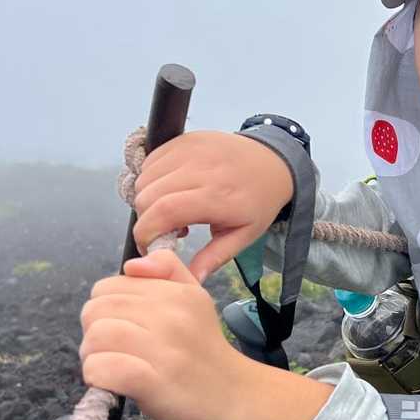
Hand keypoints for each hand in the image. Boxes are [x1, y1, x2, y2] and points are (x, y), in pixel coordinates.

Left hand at [79, 249, 253, 419]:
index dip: (104, 309)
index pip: (107, 287)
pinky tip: (112, 384)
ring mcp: (160, 348)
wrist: (237, 398)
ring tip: (110, 366)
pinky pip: (101, 368)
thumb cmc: (206, 352)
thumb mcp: (196, 299)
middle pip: (95, 310)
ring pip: (95, 337)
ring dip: (92, 356)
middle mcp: (169, 315)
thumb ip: (167, 269)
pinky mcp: (151, 381)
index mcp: (174, 293)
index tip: (120, 328)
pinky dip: (97, 377)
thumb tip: (130, 265)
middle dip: (93, 332)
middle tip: (112, 351)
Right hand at [131, 130, 294, 281]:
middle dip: (146, 218)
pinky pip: (151, 160)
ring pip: (145, 177)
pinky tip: (170, 189)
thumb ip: (214, 258)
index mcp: (217, 196)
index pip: (164, 211)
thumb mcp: (243, 236)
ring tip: (171, 208)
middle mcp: (202, 168)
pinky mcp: (186, 139)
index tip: (151, 246)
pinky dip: (151, 178)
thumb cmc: (258, 202)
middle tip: (166, 228)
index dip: (146, 232)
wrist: (274, 162)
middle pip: (147, 195)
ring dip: (147, 198)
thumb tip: (189, 280)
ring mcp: (192, 149)